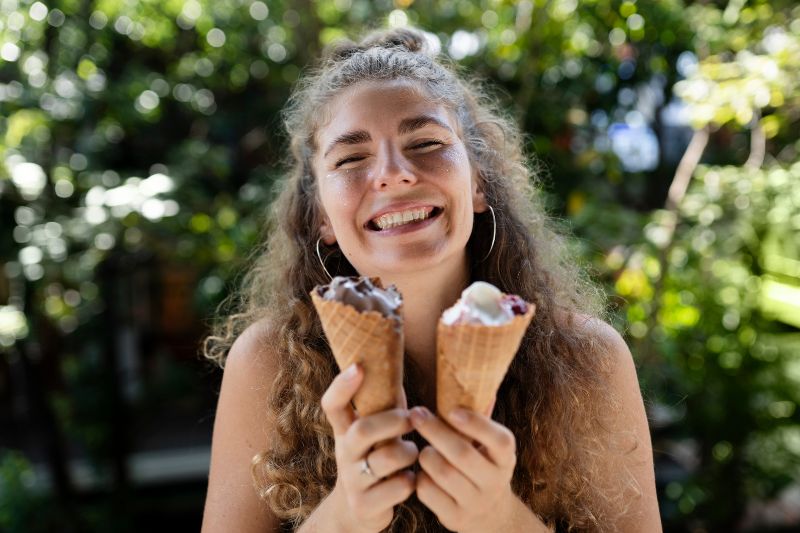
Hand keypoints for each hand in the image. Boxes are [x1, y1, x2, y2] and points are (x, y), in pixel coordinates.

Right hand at [320, 364, 418, 532]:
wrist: (358, 512)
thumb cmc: (375, 459)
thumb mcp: (374, 434)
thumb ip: (384, 405)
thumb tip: (397, 363)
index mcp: (345, 432)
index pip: (332, 405)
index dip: (342, 385)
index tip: (358, 366)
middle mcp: (345, 454)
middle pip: (362, 431)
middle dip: (392, 421)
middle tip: (411, 418)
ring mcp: (353, 481)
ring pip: (386, 459)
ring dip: (407, 452)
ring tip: (413, 453)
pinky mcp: (366, 505)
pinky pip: (398, 487)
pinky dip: (410, 481)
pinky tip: (410, 479)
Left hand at [409, 405, 517, 532]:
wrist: (488, 514)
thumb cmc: (481, 463)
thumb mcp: (489, 444)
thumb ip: (480, 415)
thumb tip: (478, 375)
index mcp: (506, 456)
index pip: (498, 439)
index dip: (476, 424)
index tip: (451, 410)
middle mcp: (495, 480)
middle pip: (462, 453)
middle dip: (435, 431)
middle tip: (416, 413)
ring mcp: (476, 502)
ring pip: (442, 473)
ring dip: (425, 455)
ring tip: (422, 447)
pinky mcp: (455, 518)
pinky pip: (428, 493)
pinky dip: (420, 478)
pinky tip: (421, 472)